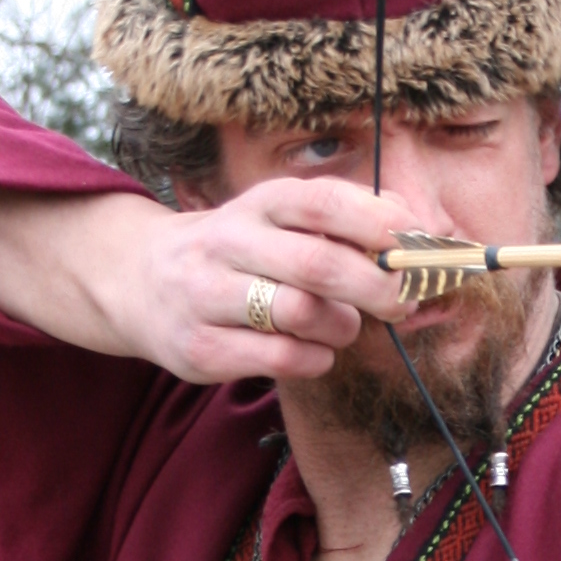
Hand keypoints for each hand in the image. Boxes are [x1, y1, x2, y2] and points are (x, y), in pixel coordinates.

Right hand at [0, 172, 412, 381]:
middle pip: (319, 264)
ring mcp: (206, 296)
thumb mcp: (277, 219)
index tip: (418, 244)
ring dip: (342, 326)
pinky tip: (315, 351)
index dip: (379, 222)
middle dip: (377, 287)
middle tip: (402, 302)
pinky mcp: (198, 348)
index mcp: (257, 202)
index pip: (323, 201)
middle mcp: (227, 241)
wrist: (137, 280)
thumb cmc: (238, 252)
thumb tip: (424, 234)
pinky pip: (280, 359)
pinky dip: (315, 358)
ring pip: (300, 314)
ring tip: (345, 326)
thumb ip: (342, 223)